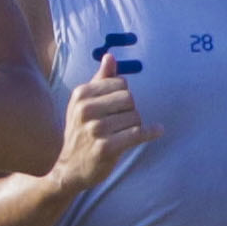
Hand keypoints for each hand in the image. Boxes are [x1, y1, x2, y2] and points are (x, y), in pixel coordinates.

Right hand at [50, 61, 150, 190]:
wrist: (69, 168)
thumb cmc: (80, 132)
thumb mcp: (83, 104)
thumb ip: (99, 80)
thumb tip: (110, 56)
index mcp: (81, 94)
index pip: (120, 83)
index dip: (123, 95)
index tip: (117, 107)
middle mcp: (86, 110)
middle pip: (129, 98)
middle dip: (130, 110)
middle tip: (121, 123)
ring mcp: (95, 129)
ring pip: (135, 117)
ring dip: (135, 125)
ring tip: (124, 133)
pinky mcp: (106, 147)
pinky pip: (137, 134)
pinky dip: (151, 132)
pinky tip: (157, 131)